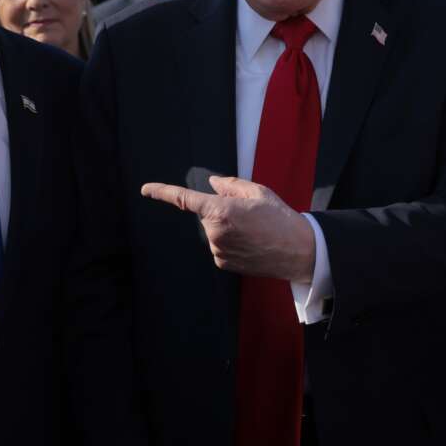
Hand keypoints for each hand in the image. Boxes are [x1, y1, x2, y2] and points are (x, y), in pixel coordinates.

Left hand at [141, 176, 314, 282]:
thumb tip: (212, 183)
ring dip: (226, 227)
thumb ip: (230, 185)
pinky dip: (230, 242)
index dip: (162, 192)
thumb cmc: (280, 218)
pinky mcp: (223, 263)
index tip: (146, 190)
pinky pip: (219, 246)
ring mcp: (218, 250)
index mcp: (221, 210)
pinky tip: (250, 243)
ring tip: (254, 230)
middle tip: (248, 215)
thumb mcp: (258, 192)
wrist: (298, 251)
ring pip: (213, 231)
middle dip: (221, 211)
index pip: (184, 199)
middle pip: (206, 214)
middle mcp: (215, 232)